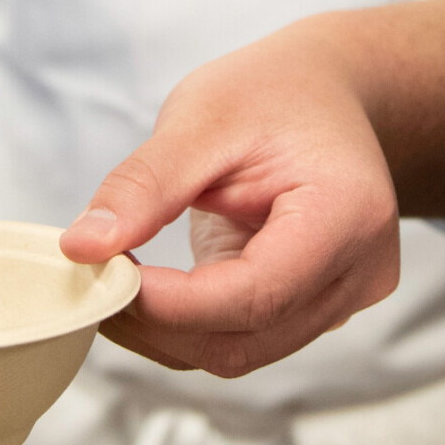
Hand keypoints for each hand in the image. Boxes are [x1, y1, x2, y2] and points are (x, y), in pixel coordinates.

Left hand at [57, 28, 402, 377]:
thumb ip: (144, 187)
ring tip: (119, 276)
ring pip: (240, 352)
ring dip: (167, 331)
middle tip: (96, 277)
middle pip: (247, 339)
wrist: (327, 92)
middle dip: (159, 323)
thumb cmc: (276, 93)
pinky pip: (244, 339)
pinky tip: (154, 286)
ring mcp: (345, 298)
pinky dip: (188, 323)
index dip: (171, 304)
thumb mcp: (202, 118)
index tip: (105, 274)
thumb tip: (83, 248)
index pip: (256, 295)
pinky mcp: (318, 309)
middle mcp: (361, 272)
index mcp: (348, 215)